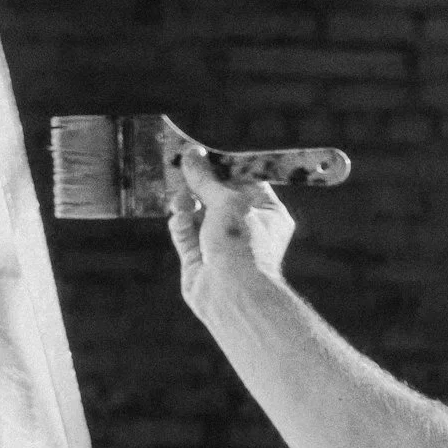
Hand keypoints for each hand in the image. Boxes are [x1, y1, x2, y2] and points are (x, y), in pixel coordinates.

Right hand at [168, 143, 295, 314]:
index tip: (203, 152)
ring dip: (187, 203)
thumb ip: (206, 179)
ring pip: (198, 214)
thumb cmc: (243, 246)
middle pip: (217, 196)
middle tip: (181, 165)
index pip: (245, 181)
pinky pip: (186, 233)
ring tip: (180, 198)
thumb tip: (191, 156)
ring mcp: (221, 245)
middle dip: (199, 184)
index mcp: (267, 213)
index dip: (224, 166)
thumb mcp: (227, 202)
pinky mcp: (198, 259)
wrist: (232, 294)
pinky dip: (181, 223)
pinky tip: (180, 217)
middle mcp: (246, 229)